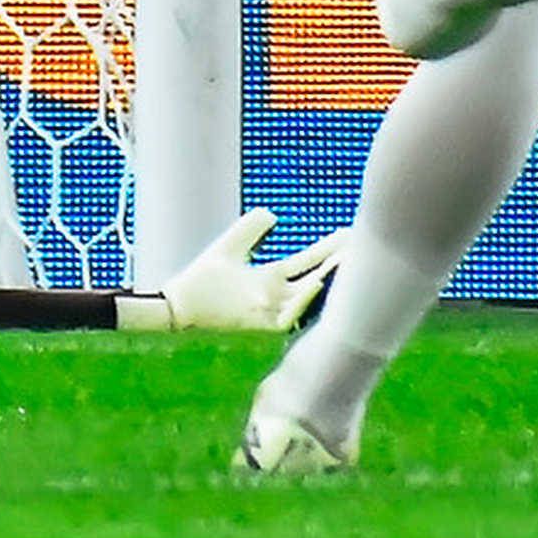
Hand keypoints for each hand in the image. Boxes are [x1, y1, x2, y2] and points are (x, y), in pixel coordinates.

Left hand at [138, 209, 350, 334]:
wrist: (178, 303)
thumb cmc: (201, 279)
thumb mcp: (230, 246)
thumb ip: (251, 229)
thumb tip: (273, 213)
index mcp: (271, 278)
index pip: (307, 262)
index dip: (327, 249)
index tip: (347, 234)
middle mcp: (276, 296)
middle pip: (315, 278)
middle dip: (337, 264)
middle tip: (359, 246)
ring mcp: (269, 310)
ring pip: (307, 297)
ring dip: (326, 280)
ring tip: (344, 261)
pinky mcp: (259, 324)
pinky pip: (289, 315)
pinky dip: (303, 301)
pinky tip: (316, 283)